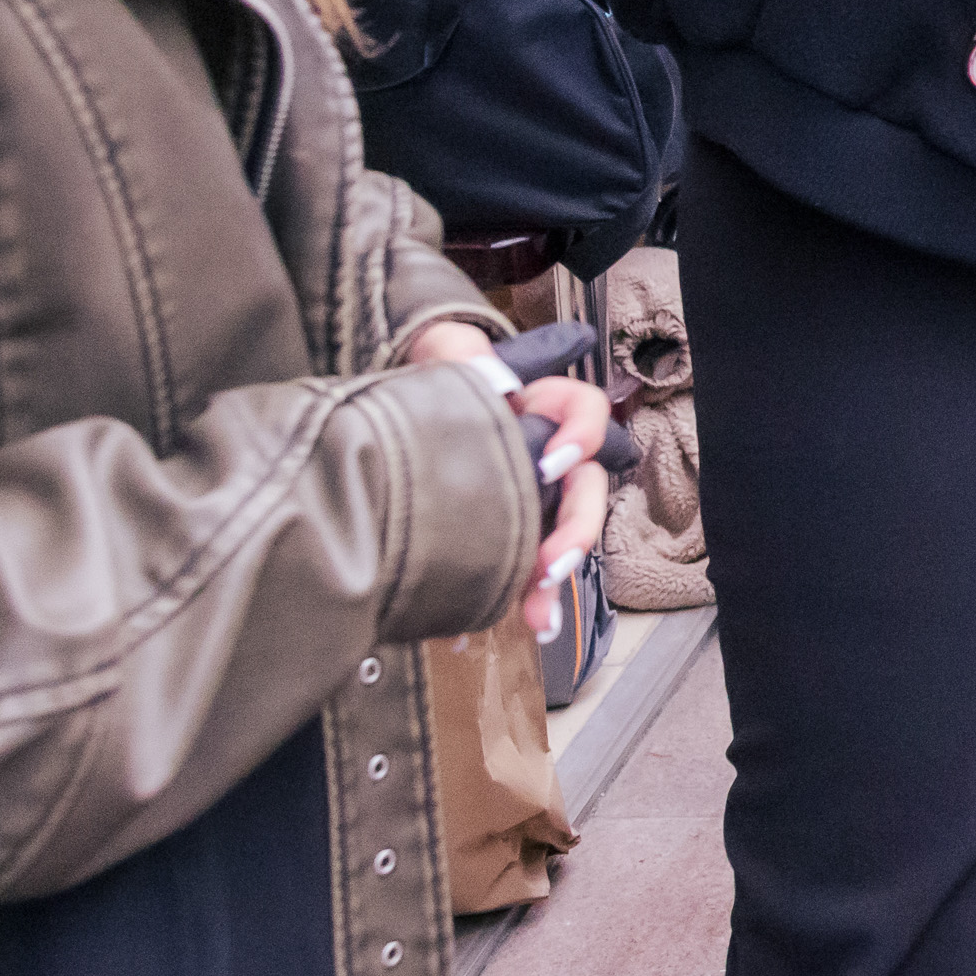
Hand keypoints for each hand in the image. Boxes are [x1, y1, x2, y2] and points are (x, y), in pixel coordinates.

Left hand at [406, 319, 615, 643]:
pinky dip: (528, 600)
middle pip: (588, 485)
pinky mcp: (509, 536)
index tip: (553, 462)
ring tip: (540, 602)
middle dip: (578, 525)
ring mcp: (532, 499)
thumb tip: (475, 355)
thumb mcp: (440, 359)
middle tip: (551, 557)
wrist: (386, 433)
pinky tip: (519, 624)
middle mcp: (547, 453)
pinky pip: (531, 571)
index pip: (582, 410)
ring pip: (569, 534)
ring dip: (559, 569)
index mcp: (541, 407)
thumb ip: (458, 351)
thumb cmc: (426, 385)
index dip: (581, 435)